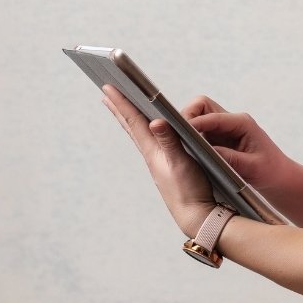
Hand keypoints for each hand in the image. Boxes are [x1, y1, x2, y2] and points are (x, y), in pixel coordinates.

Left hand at [100, 85, 215, 238]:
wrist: (195, 216)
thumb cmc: (189, 191)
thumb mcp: (182, 163)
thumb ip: (169, 141)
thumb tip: (156, 121)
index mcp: (153, 150)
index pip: (134, 121)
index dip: (122, 103)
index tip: (109, 87)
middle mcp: (151, 154)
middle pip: (131, 126)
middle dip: (119, 109)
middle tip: (106, 94)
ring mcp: (157, 162)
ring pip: (139, 135)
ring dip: (129, 119)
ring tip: (121, 110)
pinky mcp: (165, 168)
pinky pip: (149, 143)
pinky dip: (143, 132)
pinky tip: (147, 134)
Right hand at [181, 96, 283, 196]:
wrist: (278, 176)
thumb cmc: (269, 171)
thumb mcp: (252, 167)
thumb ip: (230, 159)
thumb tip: (207, 152)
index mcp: (242, 122)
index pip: (212, 116)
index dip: (194, 122)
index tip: (179, 132)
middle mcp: (231, 121)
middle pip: (201, 106)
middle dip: (186, 117)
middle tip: (175, 135)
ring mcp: (223, 128)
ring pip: (197, 116)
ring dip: (186, 126)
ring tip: (177, 142)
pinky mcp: (218, 138)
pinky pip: (199, 130)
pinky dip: (189, 136)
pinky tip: (184, 149)